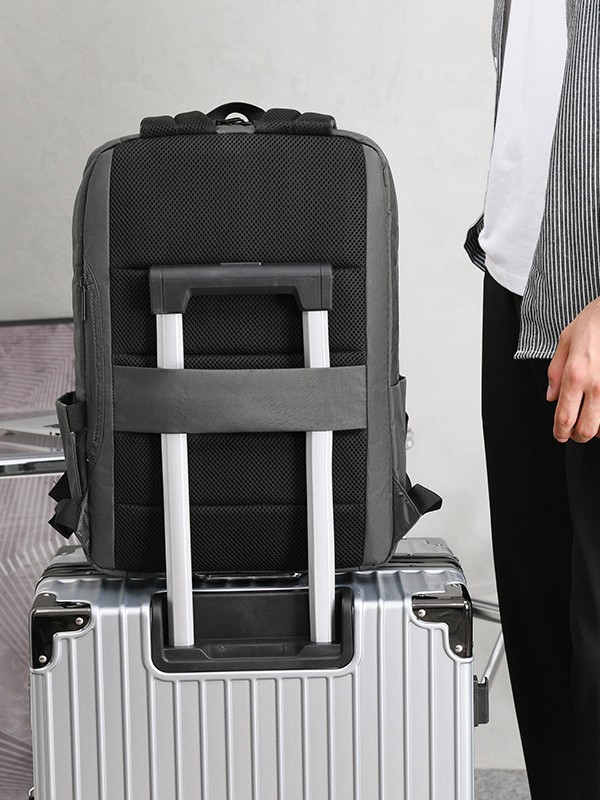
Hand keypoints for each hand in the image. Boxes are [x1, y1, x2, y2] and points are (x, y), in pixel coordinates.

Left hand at [546, 296, 599, 442]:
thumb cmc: (595, 322)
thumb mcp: (565, 341)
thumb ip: (555, 372)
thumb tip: (551, 396)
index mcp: (575, 374)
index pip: (564, 416)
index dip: (560, 432)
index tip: (559, 435)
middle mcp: (596, 385)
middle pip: (586, 428)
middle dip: (577, 437)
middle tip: (573, 434)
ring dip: (596, 430)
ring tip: (589, 424)